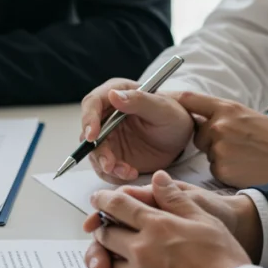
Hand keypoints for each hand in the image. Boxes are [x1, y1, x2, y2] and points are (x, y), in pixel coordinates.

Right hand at [79, 79, 193, 182]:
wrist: (180, 140)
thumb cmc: (174, 117)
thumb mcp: (162, 107)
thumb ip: (139, 100)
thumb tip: (113, 95)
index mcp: (116, 93)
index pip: (92, 102)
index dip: (89, 119)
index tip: (92, 136)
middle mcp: (106, 114)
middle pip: (88, 131)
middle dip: (97, 150)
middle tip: (109, 164)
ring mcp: (107, 136)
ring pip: (94, 151)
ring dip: (106, 164)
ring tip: (126, 171)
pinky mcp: (111, 154)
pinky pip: (104, 166)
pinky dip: (114, 173)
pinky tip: (130, 173)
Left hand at [79, 171, 253, 267]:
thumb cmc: (223, 261)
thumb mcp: (205, 220)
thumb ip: (176, 199)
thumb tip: (158, 178)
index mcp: (156, 226)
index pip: (118, 206)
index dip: (103, 200)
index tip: (98, 199)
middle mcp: (140, 251)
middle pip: (106, 234)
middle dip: (104, 228)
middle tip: (108, 227)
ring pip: (109, 263)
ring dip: (111, 256)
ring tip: (122, 255)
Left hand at [174, 92, 267, 187]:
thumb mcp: (248, 116)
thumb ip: (223, 114)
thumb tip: (198, 115)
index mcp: (227, 108)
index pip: (189, 99)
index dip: (174, 100)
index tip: (163, 100)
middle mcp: (218, 126)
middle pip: (198, 133)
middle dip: (210, 140)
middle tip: (237, 144)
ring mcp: (218, 148)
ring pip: (207, 153)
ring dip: (219, 155)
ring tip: (245, 155)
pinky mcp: (221, 169)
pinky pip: (215, 169)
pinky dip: (226, 170)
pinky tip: (245, 167)